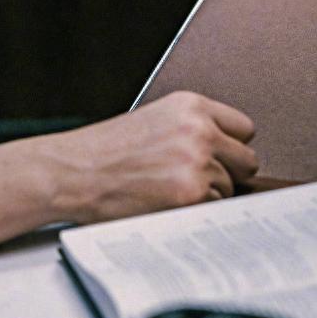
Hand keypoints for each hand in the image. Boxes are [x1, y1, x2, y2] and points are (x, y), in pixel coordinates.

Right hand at [46, 91, 258, 223]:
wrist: (70, 172)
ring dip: (204, 194)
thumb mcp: (151, 122)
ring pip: (229, 189)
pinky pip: (212, 210)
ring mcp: (197, 163)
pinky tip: (163, 202)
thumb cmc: (101, 152)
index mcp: (189, 106)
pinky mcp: (191, 194)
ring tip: (165, 189)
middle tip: (189, 177)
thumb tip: (226, 155)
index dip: (228, 146)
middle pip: (246, 161)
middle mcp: (198, 130)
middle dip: (225, 173)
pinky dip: (192, 212)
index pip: (244, 128)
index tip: (213, 155)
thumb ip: (190, 130)